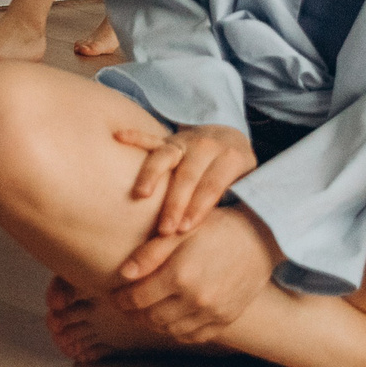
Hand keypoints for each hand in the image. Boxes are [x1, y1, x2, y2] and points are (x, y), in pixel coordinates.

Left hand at [109, 205, 279, 342]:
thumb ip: (149, 254)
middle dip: (134, 314)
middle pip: (152, 318)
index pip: (137, 299)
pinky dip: (177, 332)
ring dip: (153, 325)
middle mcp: (197, 300)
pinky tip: (170, 321)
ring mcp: (214, 313)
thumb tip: (123, 275)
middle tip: (125, 307)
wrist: (259, 238)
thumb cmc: (215, 229)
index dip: (121, 300)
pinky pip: (195, 336)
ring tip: (145, 313)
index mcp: (179, 276)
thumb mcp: (179, 232)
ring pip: (171, 330)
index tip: (114, 296)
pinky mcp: (227, 319)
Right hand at [115, 121, 256, 242]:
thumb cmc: (238, 172)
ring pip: (165, 157)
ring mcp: (184, 142)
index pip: (212, 185)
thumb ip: (236, 199)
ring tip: (141, 195)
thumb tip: (224, 229)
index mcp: (231, 157)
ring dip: (151, 176)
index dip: (199, 207)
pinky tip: (118, 137)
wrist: (231, 137)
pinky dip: (134, 137)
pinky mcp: (168, 139)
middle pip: (187, 176)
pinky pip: (149, 139)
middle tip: (165, 229)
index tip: (186, 228)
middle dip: (175, 204)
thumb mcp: (248, 182)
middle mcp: (207, 146)